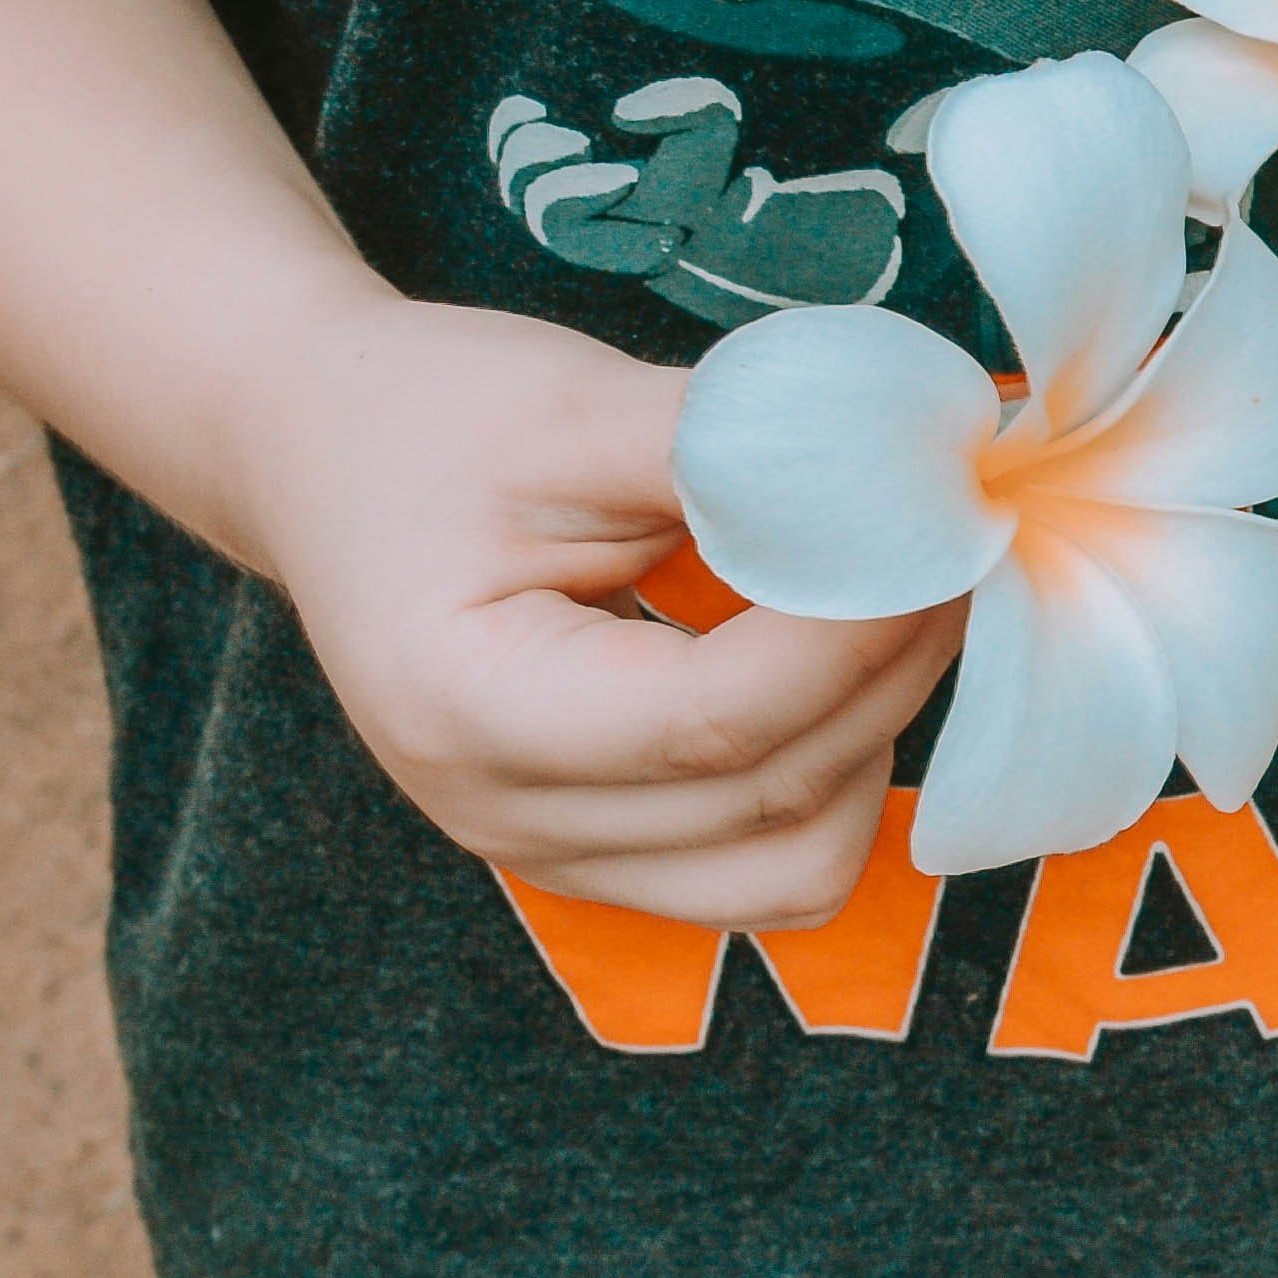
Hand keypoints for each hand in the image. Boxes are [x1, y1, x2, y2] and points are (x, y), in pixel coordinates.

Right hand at [222, 291, 960, 929]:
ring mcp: (545, 855)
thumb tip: (911, 479)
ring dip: (876, 742)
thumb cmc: (433, 416)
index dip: (852, 632)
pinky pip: (761, 874)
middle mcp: (500, 815)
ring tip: (902, 608)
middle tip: (958, 547)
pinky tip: (842, 672)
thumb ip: (738, 451)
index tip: (937, 532)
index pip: (715, 718)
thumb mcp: (573, 403)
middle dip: (892, 672)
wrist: (319, 459)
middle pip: (766, 798)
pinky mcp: (597, 856)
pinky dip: (834, 786)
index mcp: (467, 705)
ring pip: (786, 871)